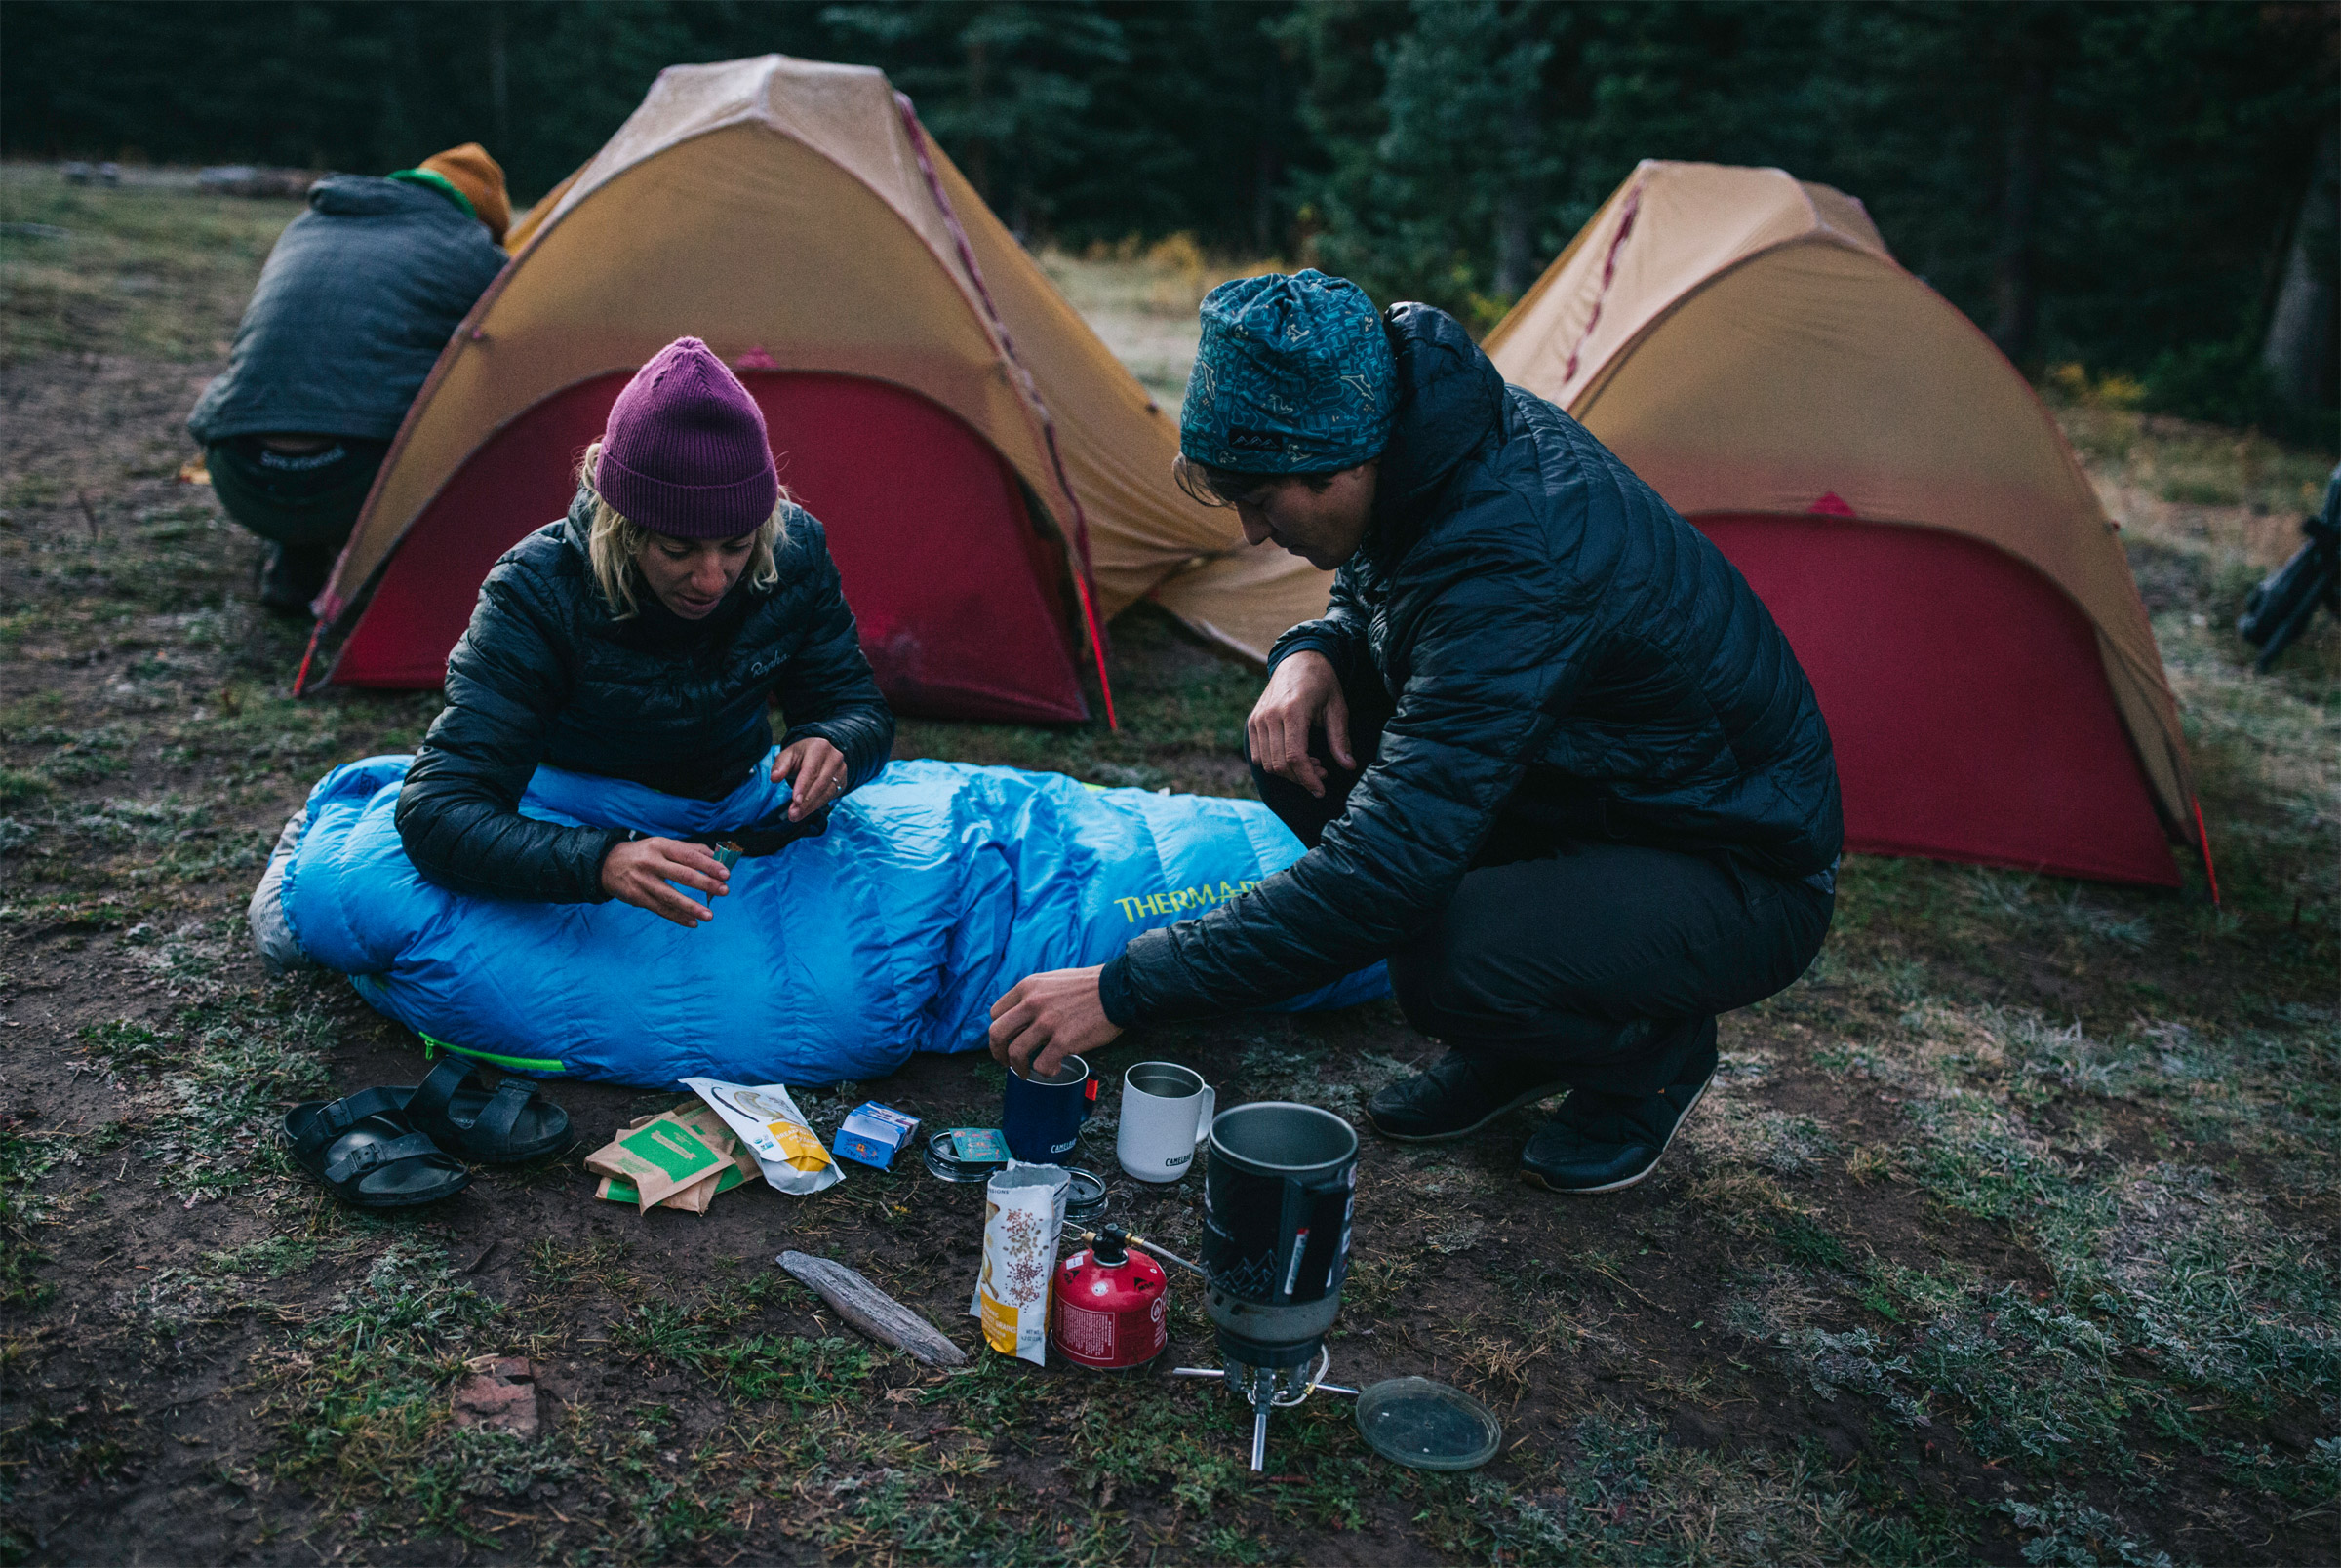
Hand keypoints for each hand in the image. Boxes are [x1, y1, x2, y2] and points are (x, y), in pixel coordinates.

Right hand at [600, 836, 728, 928]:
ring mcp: (642, 881)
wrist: (608, 864)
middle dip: (706, 884)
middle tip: (724, 891)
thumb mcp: (663, 845)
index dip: (709, 865)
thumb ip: (690, 850)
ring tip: (710, 915)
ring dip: (692, 907)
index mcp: (661, 846)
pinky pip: (660, 909)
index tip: (726, 874)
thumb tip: (717, 857)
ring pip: (671, 896)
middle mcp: (651, 862)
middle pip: (682, 875)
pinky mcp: (637, 897)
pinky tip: (692, 922)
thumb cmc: (645, 854)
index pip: (689, 856)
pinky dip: (677, 917)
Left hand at [771, 737, 847, 820]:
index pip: (811, 770)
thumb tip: (774, 778)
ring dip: (811, 807)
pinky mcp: (843, 781)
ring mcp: (841, 770)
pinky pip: (830, 796)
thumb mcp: (788, 755)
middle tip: (793, 814)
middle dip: (806, 801)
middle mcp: (834, 758)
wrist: (820, 753)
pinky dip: (816, 806)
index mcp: (819, 748)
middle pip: (820, 783)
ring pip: (827, 792)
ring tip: (796, 816)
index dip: (803, 787)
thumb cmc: (801, 755)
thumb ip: (780, 765)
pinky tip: (805, 811)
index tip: (794, 801)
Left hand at [988, 966, 1121, 1078]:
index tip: (1008, 1040)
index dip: (1000, 1030)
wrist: (1117, 989)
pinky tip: (1053, 1068)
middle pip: (997, 1033)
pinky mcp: (1063, 1040)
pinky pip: (1042, 1065)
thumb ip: (1035, 996)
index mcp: (1028, 987)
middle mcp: (1032, 1003)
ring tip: (1026, 1072)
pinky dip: (1045, 1071)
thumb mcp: (1053, 980)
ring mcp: (1047, 1022)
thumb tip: (1024, 1018)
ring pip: (1016, 1052)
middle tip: (1005, 1061)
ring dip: (1018, 1067)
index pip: (996, 1013)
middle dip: (997, 1052)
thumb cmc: (1089, 986)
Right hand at [1247, 650, 1352, 797]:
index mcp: (1292, 710)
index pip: (1295, 757)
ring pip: (1267, 763)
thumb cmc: (1322, 682)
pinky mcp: (1252, 721)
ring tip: (1311, 764)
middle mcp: (1270, 716)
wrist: (1298, 659)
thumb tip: (1348, 766)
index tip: (1321, 790)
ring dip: (1289, 772)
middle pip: (1279, 764)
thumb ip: (1340, 738)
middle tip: (1322, 774)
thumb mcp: (1337, 707)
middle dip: (1301, 777)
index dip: (1308, 778)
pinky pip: (1258, 754)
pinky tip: (1296, 757)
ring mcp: (1258, 719)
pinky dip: (1276, 763)